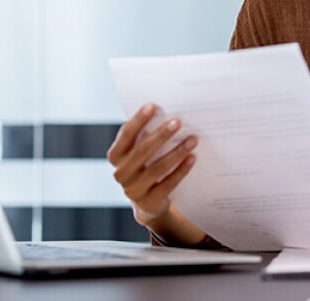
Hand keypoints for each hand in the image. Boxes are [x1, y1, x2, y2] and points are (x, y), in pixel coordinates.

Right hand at [106, 104, 197, 226]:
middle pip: (142, 151)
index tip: (153, 106)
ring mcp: (132, 190)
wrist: (149, 202)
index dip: (138, 120)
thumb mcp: (143, 151)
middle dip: (161, 135)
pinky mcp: (148, 202)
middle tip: (178, 122)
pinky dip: (181, 171)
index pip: (126, 135)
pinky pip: (167, 185)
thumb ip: (147, 135)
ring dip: (176, 153)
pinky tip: (192, 158)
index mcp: (116, 155)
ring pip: (156, 169)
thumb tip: (168, 112)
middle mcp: (121, 173)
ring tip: (193, 140)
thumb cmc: (147, 166)